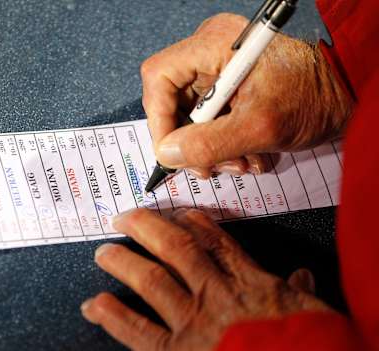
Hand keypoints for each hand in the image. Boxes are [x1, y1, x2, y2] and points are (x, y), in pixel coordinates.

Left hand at [81, 208, 331, 350]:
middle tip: (124, 218)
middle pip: (175, 248)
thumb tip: (303, 277)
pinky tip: (94, 304)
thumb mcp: (313, 315)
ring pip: (152, 280)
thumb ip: (301, 294)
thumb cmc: (307, 347)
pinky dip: (113, 316)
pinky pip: (138, 331)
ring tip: (104, 251)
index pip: (215, 242)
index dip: (194, 223)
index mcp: (249, 282)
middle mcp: (215, 293)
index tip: (178, 213)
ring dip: (124, 262)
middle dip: (147, 229)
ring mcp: (193, 321)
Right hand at [141, 13, 352, 177]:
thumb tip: (167, 154)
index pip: (159, 77)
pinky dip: (223, 141)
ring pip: (192, 115)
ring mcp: (221, 68)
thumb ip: (209, 143)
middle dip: (191, 140)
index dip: (158, 119)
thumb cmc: (315, 97)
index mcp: (214, 44)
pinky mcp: (231, 83)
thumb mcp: (260, 127)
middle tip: (211, 166)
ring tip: (240, 162)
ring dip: (210, 147)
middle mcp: (212, 51)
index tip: (171, 153)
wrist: (348, 91)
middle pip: (173, 100)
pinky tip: (247, 153)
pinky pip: (211, 117)